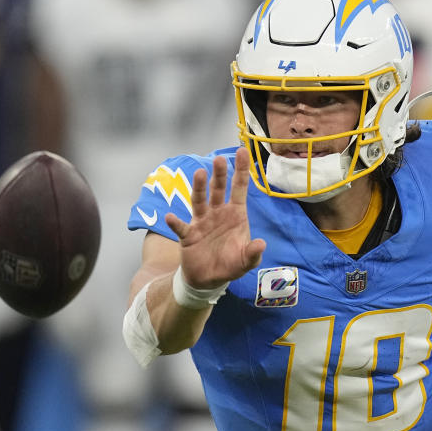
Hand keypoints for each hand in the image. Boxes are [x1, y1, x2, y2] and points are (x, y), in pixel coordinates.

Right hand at [165, 147, 265, 288]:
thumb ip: (253, 253)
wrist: (209, 279)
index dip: (241, 170)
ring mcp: (202, 222)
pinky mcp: (188, 235)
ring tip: (199, 173)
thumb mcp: (245, 262)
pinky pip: (181, 227)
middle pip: (218, 189)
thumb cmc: (229, 264)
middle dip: (219, 174)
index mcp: (235, 214)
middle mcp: (217, 213)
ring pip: (200, 200)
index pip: (239, 188)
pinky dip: (175, 223)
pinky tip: (170, 217)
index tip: (242, 151)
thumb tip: (261, 244)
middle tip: (219, 159)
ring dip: (199, 188)